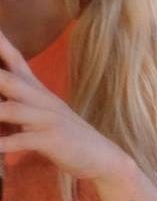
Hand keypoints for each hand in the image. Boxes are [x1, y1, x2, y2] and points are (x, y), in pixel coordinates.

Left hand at [0, 26, 135, 184]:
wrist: (102, 156)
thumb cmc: (64, 134)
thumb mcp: (38, 113)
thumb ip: (13, 102)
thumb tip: (0, 97)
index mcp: (37, 90)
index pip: (14, 59)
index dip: (0, 44)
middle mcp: (42, 99)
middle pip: (9, 80)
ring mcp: (47, 118)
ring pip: (12, 109)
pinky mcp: (51, 140)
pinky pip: (21, 141)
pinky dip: (2, 144)